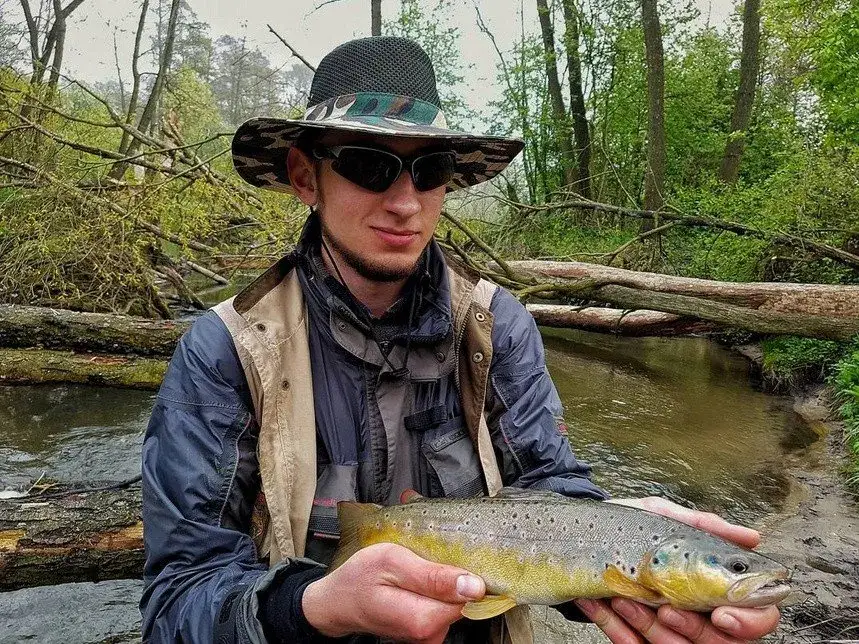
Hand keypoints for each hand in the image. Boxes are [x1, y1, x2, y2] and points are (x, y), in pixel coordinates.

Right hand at [302, 542, 484, 642]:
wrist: (336, 601)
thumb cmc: (357, 579)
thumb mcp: (392, 561)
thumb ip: (433, 575)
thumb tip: (474, 586)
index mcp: (423, 619)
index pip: (470, 596)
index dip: (464, 570)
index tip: (447, 553)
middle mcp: (429, 633)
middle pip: (464, 599)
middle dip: (452, 572)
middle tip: (425, 554)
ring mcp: (427, 633)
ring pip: (454, 599)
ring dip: (442, 578)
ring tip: (417, 564)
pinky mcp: (426, 628)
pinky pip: (443, 603)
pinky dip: (435, 586)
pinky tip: (417, 575)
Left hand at [573, 496, 781, 643]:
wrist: (583, 532)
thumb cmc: (633, 527)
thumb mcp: (666, 518)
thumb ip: (706, 527)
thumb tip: (752, 537)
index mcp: (716, 589)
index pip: (754, 618)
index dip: (747, 623)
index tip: (721, 613)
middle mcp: (698, 616)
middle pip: (719, 643)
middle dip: (691, 628)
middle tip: (666, 607)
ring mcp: (666, 631)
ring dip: (647, 626)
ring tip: (623, 596)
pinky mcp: (634, 636)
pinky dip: (616, 627)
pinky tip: (599, 604)